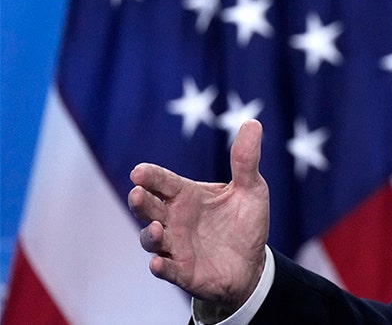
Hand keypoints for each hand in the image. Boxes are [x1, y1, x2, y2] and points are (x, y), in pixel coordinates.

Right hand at [128, 120, 269, 317]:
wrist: (252, 263)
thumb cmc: (245, 222)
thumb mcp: (252, 189)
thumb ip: (246, 160)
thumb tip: (252, 122)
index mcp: (187, 195)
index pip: (163, 182)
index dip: (150, 177)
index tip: (139, 172)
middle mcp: (175, 220)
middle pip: (150, 208)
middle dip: (141, 201)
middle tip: (137, 193)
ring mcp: (175, 246)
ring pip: (151, 239)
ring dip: (150, 235)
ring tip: (156, 228)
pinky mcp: (182, 272)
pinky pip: (166, 270)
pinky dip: (160, 267)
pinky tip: (158, 263)